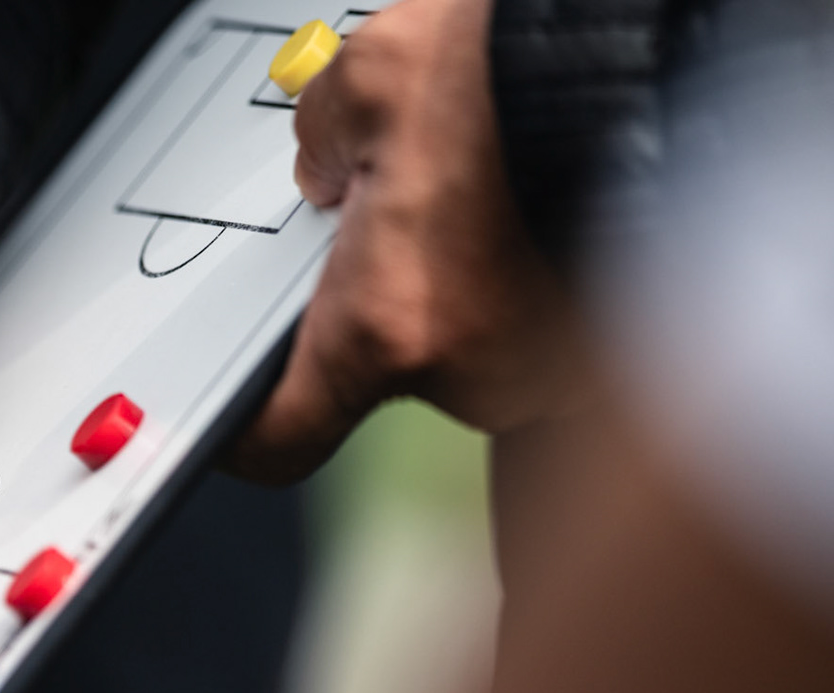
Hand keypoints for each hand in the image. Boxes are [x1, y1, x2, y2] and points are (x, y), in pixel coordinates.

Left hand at [227, 0, 585, 483]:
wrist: (655, 58)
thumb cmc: (522, 68)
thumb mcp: (372, 82)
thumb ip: (322, 146)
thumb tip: (329, 169)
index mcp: (388, 327)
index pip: (281, 439)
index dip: (246, 430)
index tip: (234, 414)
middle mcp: (475, 374)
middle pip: (391, 372)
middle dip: (389, 301)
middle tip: (406, 221)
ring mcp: (553, 371)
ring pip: (473, 350)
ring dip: (469, 289)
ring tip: (490, 198)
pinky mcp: (614, 349)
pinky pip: (544, 333)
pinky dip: (534, 281)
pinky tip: (542, 212)